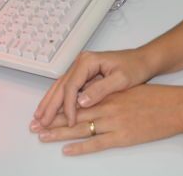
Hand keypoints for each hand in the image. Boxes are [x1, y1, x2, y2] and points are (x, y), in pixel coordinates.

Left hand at [30, 83, 182, 154]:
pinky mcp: (122, 137)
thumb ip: (107, 94)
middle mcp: (106, 106)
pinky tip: (67, 150)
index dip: (57, 105)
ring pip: (80, 127)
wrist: (175, 106)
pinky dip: (80, 147)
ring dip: (59, 132)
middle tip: (33, 125)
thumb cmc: (154, 98)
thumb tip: (89, 98)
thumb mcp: (127, 90)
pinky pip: (97, 143)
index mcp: (107, 94)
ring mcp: (114, 122)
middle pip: (72, 114)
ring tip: (42, 136)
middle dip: (51, 119)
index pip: (76, 99)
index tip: (42, 110)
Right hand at [32, 48, 153, 128]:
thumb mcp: (121, 79)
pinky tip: (51, 110)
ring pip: (60, 87)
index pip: (71, 86)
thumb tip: (81, 102)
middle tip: (40, 122)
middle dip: (50, 105)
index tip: (70, 122)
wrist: (143, 60)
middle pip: (61, 86)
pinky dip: (57, 100)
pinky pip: (67, 89)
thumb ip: (101, 90)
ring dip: (49, 103)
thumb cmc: (135, 67)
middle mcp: (81, 62)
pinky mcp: (83, 75)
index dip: (68, 106)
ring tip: (38, 118)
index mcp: (88, 61)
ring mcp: (80, 68)